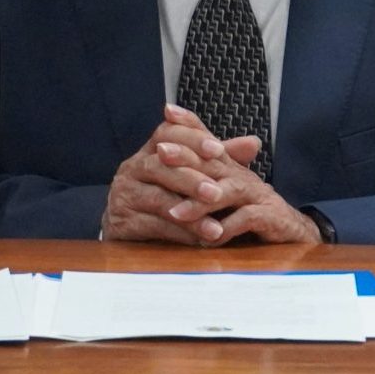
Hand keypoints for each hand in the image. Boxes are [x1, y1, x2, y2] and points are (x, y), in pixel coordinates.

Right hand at [102, 106, 241, 243]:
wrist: (132, 228)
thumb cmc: (170, 194)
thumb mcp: (195, 173)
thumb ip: (219, 159)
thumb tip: (254, 143)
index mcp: (150, 150)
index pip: (167, 133)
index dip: (192, 138)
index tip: (218, 149)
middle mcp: (132, 168)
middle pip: (160, 166)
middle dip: (192, 179)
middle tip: (216, 192)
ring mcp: (123, 195)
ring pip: (158, 199)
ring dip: (189, 213)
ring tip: (215, 227)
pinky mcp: (121, 222)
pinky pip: (151, 226)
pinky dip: (179, 233)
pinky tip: (199, 240)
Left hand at [154, 107, 320, 245]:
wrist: (291, 230)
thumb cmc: (249, 210)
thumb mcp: (222, 192)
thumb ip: (199, 177)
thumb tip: (165, 157)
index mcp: (230, 167)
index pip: (209, 140)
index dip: (190, 123)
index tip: (167, 110)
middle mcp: (242, 176)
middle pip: (214, 160)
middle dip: (186, 156)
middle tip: (160, 153)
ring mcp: (257, 195)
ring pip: (229, 191)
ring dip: (201, 202)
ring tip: (175, 213)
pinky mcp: (271, 216)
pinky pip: (248, 219)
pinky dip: (227, 229)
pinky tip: (208, 239)